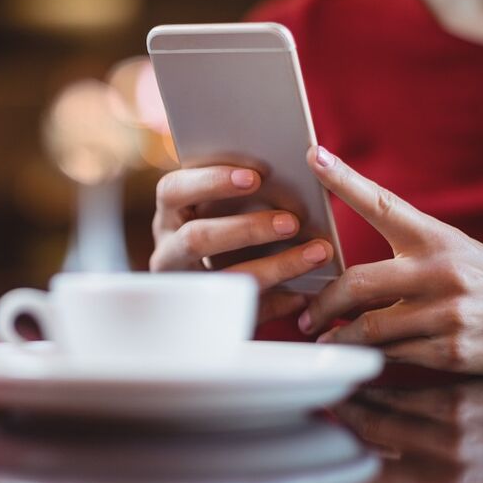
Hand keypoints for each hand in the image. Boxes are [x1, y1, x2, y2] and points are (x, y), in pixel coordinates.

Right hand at [151, 165, 335, 323]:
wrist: (203, 301)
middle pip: (195, 238)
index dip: (211, 180)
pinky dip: (276, 301)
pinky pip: (242, 310)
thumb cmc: (222, 225)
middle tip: (291, 222)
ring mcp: (184, 285)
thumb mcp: (220, 205)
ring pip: (224, 278)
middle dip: (246, 229)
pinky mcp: (206, 316)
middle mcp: (168, 249)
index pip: (173, 190)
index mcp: (169, 213)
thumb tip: (300, 166)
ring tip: (314, 254)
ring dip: (273, 266)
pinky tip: (303, 293)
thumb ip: (243, 185)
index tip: (256, 176)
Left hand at [299, 146, 482, 390]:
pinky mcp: (452, 351)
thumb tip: (349, 273)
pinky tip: (363, 358)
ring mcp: (447, 313)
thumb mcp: (458, 253)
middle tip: (304, 316)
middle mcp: (441, 271)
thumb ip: (409, 254)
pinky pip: (393, 356)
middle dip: (322, 303)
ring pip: (369, 328)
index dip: (343, 179)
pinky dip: (372, 358)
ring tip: (325, 340)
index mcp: (438, 238)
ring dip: (339, 337)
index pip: (383, 202)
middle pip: (357, 283)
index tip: (313, 154)